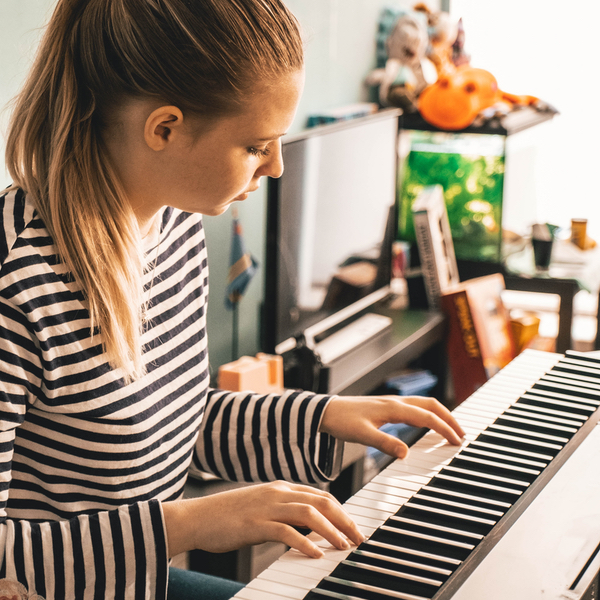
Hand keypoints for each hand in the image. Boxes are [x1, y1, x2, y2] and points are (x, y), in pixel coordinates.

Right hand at [162, 481, 364, 558]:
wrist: (198, 517)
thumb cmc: (228, 516)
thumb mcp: (261, 507)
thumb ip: (283, 511)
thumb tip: (307, 526)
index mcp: (281, 488)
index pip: (320, 495)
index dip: (341, 511)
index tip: (353, 527)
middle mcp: (278, 493)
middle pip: (321, 501)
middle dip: (344, 519)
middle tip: (358, 538)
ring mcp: (267, 507)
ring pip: (309, 513)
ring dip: (330, 530)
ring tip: (343, 546)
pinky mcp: (255, 524)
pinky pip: (286, 531)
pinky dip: (304, 542)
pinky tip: (315, 553)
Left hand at [319, 395, 464, 458]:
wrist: (325, 411)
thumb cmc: (342, 421)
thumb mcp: (363, 435)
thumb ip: (385, 444)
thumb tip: (406, 454)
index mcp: (393, 408)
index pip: (427, 417)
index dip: (444, 428)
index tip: (457, 441)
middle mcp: (395, 402)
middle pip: (431, 405)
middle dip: (449, 418)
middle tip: (461, 435)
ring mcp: (392, 402)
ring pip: (423, 404)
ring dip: (440, 414)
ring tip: (450, 429)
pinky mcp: (386, 406)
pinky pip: (414, 407)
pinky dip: (428, 413)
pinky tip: (427, 423)